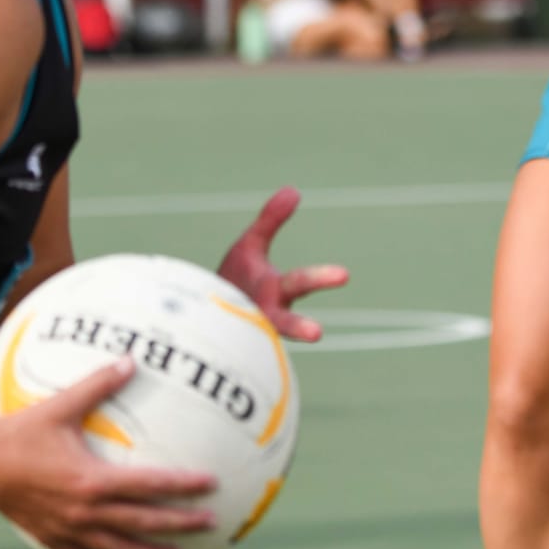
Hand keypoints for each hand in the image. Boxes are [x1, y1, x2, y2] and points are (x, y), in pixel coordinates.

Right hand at [0, 358, 214, 548]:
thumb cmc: (21, 431)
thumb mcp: (62, 405)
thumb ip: (99, 382)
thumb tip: (132, 358)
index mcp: (91, 480)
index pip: (149, 485)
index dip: (182, 486)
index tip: (212, 484)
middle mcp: (83, 511)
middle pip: (142, 522)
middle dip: (180, 524)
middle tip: (212, 521)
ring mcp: (66, 530)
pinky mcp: (50, 539)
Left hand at [218, 187, 349, 341]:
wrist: (204, 318)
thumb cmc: (234, 281)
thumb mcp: (250, 246)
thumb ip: (271, 220)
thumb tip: (294, 190)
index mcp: (275, 292)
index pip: (301, 282)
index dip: (321, 278)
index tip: (344, 275)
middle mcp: (262, 318)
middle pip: (284, 322)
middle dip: (299, 327)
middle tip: (317, 334)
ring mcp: (241, 335)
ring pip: (250, 345)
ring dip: (254, 352)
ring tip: (272, 359)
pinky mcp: (218, 348)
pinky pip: (218, 353)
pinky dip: (217, 353)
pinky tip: (205, 355)